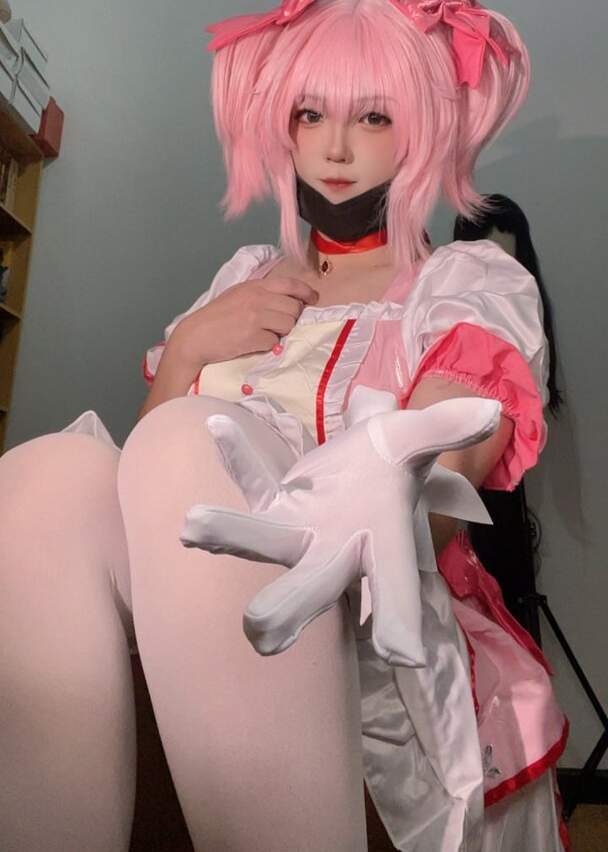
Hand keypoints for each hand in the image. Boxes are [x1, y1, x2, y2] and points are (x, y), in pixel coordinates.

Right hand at [171, 275, 318, 366]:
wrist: (195, 336)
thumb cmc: (216, 317)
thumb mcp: (238, 295)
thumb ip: (261, 295)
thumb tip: (288, 302)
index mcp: (255, 286)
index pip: (290, 284)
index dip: (306, 292)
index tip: (313, 299)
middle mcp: (257, 298)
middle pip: (294, 308)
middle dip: (292, 318)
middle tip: (279, 325)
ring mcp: (255, 317)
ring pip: (288, 325)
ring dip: (281, 333)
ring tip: (264, 334)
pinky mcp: (253, 336)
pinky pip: (274, 342)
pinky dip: (267, 345)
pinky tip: (253, 343)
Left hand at [180, 390, 498, 666]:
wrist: (365, 467)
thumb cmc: (396, 467)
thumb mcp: (419, 442)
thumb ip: (445, 429)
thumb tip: (488, 409)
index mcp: (383, 544)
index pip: (397, 586)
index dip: (399, 619)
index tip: (404, 655)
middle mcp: (336, 550)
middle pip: (315, 584)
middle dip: (291, 605)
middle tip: (259, 632)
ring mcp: (299, 530)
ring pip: (266, 539)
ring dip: (232, 533)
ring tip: (192, 524)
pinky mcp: (276, 504)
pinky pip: (254, 481)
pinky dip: (239, 457)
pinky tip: (214, 427)